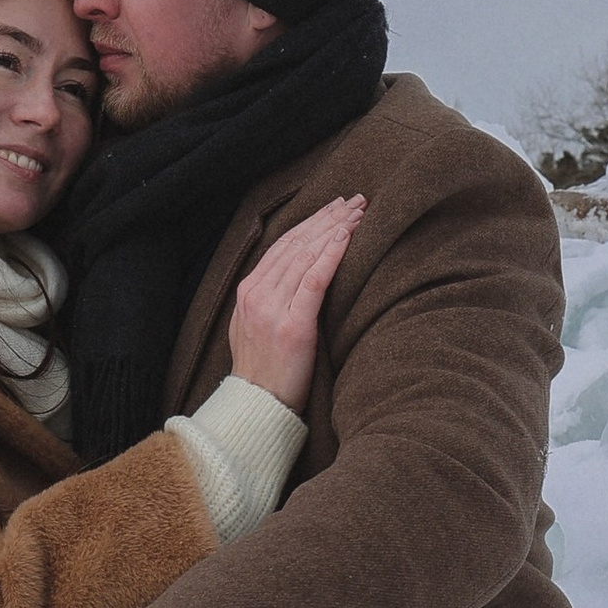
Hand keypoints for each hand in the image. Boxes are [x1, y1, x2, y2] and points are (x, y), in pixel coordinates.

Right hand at [227, 196, 364, 412]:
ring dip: (335, 229)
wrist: (256, 406)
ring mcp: (272, 308)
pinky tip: (347, 236)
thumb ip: (269, 299)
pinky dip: (331, 254)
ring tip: (359, 213)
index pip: (283, 246)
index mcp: (248, 292)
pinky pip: (314, 280)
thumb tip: (295, 277)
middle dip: (327, 218)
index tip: (334, 208)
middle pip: (296, 244)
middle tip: (354, 200)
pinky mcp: (292, 326)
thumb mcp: (255, 327)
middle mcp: (257, 294)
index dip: (311, 223)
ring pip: (306, 255)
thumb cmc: (265, 372)